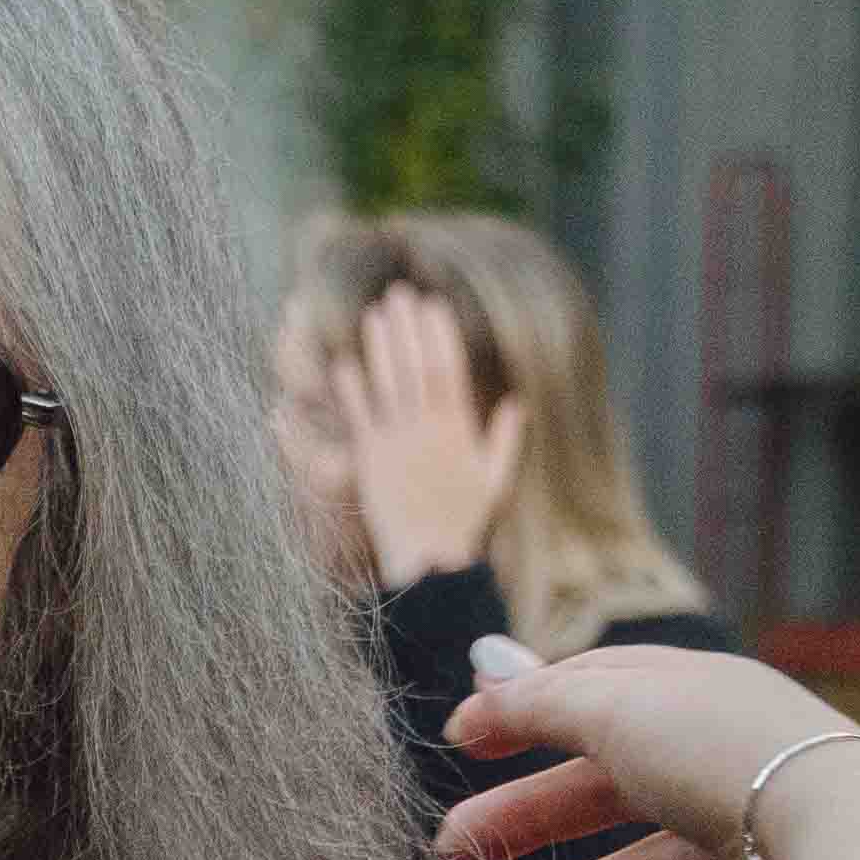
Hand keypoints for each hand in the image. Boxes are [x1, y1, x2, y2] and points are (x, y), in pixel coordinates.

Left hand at [351, 281, 525, 578]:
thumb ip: (504, 440)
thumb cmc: (465, 525)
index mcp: (458, 431)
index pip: (449, 369)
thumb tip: (515, 403)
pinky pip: (359, 417)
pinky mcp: (369, 461)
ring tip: (374, 315)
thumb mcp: (495, 482)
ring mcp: (396, 443)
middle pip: (416, 366)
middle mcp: (427, 431)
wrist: (430, 565)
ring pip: (387, 384)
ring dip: (379, 347)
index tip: (432, 305)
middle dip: (407, 328)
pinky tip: (344, 363)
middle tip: (398, 294)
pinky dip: (351, 389)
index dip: (439, 334)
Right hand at [445, 642, 859, 859]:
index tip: (457, 742)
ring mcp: (752, 855)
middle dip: (526, 814)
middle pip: (610, 790)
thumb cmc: (733, 761)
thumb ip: (544, 699)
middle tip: (447, 851)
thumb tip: (485, 667)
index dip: (526, 711)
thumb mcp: (621, 708)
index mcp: (703, 701)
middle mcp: (730, 772)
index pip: (604, 694)